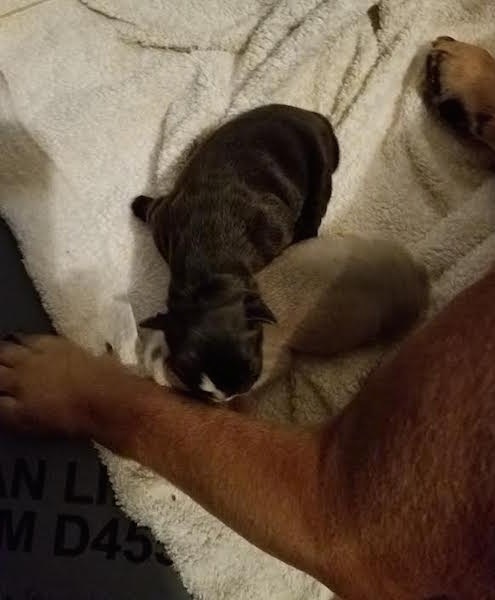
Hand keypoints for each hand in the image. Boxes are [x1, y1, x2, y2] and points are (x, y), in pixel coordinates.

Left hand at [0, 334, 151, 443]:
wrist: (109, 400)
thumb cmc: (112, 378)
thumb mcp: (99, 357)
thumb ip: (84, 357)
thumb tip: (89, 360)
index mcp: (52, 344)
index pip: (23, 338)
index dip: (17, 344)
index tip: (17, 349)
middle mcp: (32, 360)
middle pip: (3, 353)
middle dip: (2, 358)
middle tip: (6, 365)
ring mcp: (23, 384)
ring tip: (5, 384)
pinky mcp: (21, 410)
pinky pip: (0, 406)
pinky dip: (1, 405)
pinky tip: (5, 407)